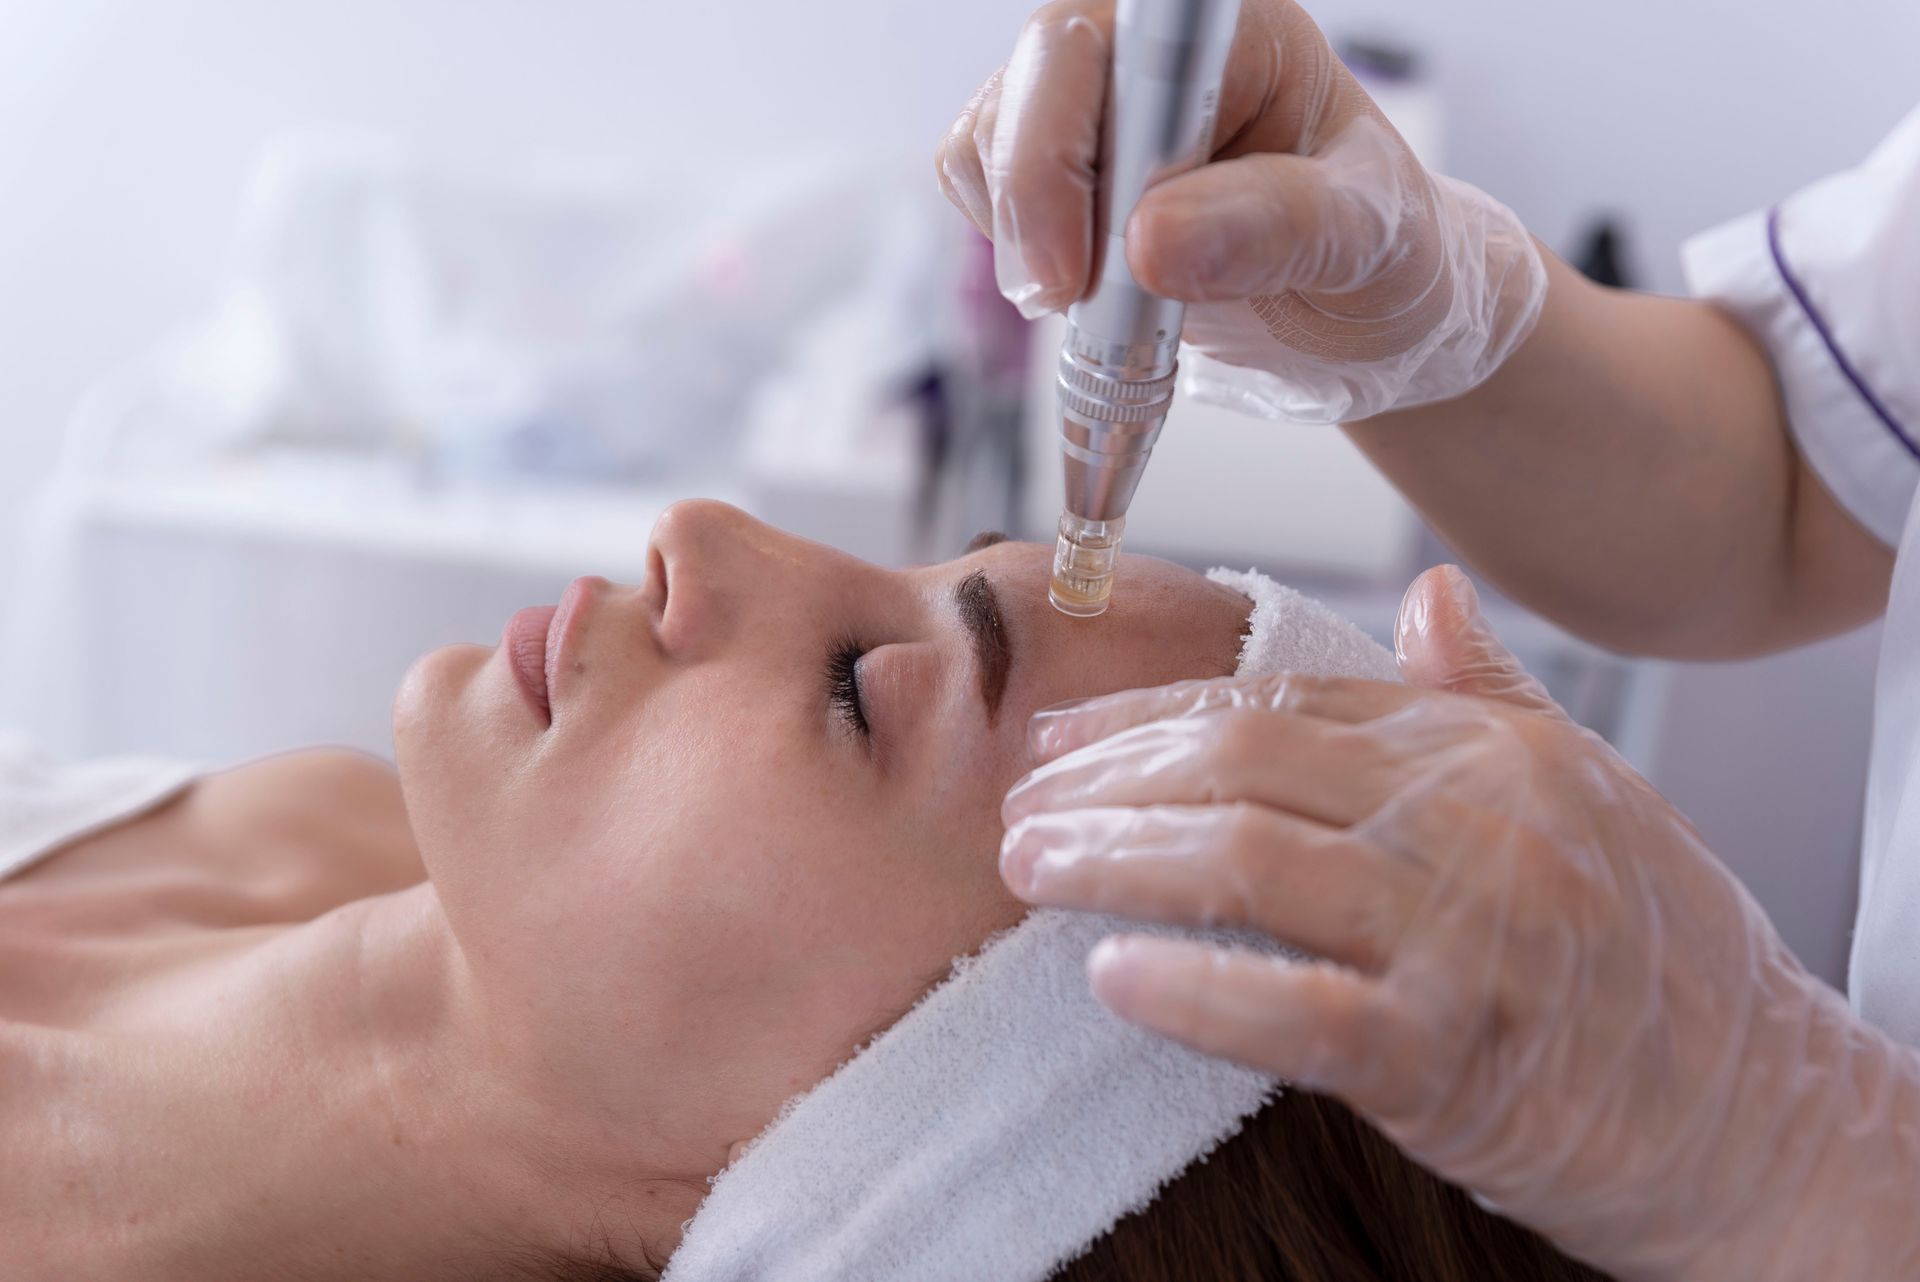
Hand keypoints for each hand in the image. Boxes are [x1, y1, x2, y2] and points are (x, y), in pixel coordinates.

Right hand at [935, 0, 1545, 421]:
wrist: (1360, 307)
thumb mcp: (1366, 240)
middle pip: (1025, 88)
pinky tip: (1098, 295)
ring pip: (986, 149)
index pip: (1098, 42)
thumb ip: (1276, 228)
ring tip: (1125, 306)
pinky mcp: (1051, 167)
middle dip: (1032, 210)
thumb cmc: (1379, 253)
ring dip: (1031, 249)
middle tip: (1073, 305)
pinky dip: (1023, 264)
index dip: (1058, 149)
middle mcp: (1145, 48)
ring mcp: (1089, 106)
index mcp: (1226, 29)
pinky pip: (985, 202)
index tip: (1074, 272)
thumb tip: (1150, 243)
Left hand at [998, 565, 1919, 1279]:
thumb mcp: (1588, 788)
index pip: (1280, 699)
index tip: (1059, 740)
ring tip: (1028, 869)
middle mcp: (1472, 816)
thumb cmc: (1661, 952)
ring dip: (1114, 860)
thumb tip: (1427, 589)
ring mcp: (1465, 932)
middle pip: (1242, 762)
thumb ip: (1486, 690)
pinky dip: (1194, 990)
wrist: (1759, 1111)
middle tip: (1020, 808)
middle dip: (1109, 780)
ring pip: (1247, 860)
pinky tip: (1111, 975)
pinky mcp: (1455, 1055)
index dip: (1151, 714)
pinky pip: (1296, 1010)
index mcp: (1485, 746)